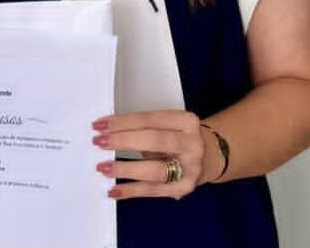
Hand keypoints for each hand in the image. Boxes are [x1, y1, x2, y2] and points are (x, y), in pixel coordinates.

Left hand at [92, 110, 207, 198]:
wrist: (211, 157)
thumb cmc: (180, 138)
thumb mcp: (170, 126)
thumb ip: (144, 129)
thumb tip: (108, 133)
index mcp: (187, 122)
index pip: (151, 119)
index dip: (123, 122)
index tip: (99, 125)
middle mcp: (192, 145)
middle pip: (155, 140)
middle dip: (123, 141)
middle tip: (99, 142)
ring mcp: (190, 168)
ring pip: (155, 170)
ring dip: (125, 169)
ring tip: (103, 167)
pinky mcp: (184, 188)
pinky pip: (153, 190)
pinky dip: (131, 191)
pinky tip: (114, 190)